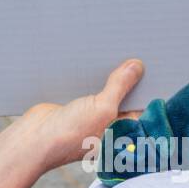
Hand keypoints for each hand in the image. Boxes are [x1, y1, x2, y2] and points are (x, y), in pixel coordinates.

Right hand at [25, 59, 144, 168]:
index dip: (149, 85)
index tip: (156, 62)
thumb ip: (120, 87)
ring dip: (109, 73)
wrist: (32, 140)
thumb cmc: (70, 135)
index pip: (143, 105)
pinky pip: (89, 86)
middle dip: (129, 76)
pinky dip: (91, 74)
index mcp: (123, 131)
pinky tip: (94, 58)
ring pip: (106, 89)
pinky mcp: (77, 105)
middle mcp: (110, 124)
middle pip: (125, 95)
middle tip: (137, 51)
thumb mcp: (102, 109)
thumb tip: (137, 67)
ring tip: (117, 48)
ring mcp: (93, 115)